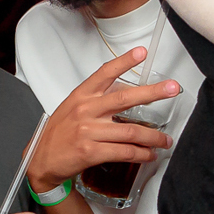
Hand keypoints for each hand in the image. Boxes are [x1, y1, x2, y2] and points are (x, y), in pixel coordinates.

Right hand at [28, 47, 178, 192]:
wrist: (41, 160)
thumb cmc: (58, 134)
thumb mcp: (71, 108)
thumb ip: (95, 100)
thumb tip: (125, 95)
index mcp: (81, 96)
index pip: (104, 73)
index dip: (124, 62)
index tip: (141, 53)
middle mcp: (85, 111)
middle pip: (125, 98)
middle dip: (153, 93)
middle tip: (172, 89)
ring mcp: (88, 131)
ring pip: (131, 131)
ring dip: (153, 137)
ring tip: (165, 140)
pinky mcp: (91, 151)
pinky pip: (124, 152)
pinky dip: (141, 154)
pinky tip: (149, 154)